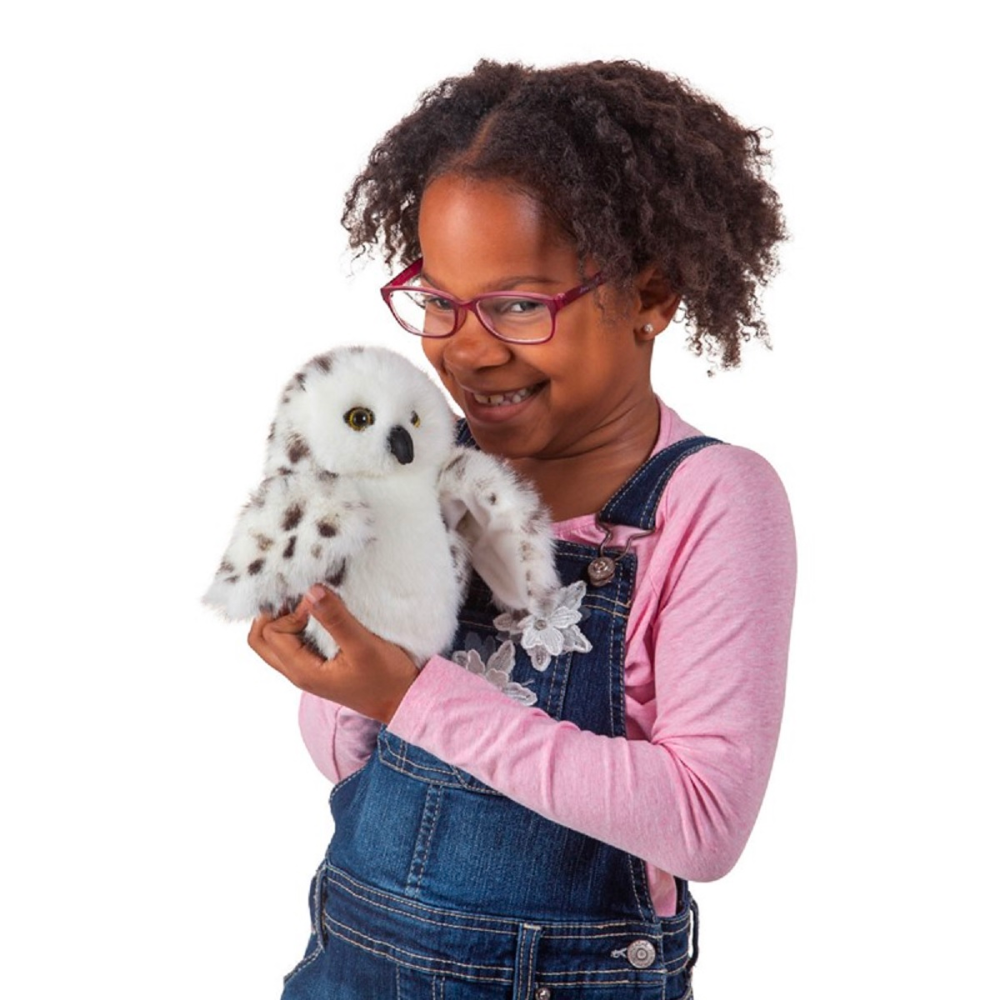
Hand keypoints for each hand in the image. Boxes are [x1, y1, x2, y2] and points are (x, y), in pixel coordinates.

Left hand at [247, 585, 418, 723]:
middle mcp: (297, 672)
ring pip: (274, 642)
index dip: (291, 613)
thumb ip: (336, 619)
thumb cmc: (386, 678)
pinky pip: (291, 643)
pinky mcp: (316, 665)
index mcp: (302, 671)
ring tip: (309, 604)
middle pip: (261, 640)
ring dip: (284, 620)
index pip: (273, 633)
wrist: (403, 700)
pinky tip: (317, 614)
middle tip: (300, 599)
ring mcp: (305, 669)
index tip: (320, 606)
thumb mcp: (363, 646)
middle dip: (273, 615)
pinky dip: (296, 626)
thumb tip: (311, 591)